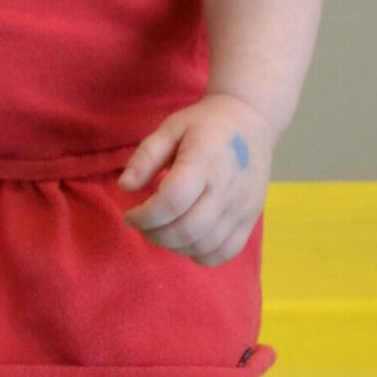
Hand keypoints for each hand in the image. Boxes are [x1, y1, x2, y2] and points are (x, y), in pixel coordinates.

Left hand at [118, 94, 273, 267]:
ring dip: (174, 246)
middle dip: (154, 234)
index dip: (144, 216)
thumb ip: (146, 156)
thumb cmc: (204, 125)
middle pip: (186, 230)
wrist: (251, 121)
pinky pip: (224, 252)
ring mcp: (241, 207)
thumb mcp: (170, 128)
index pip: (171, 202)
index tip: (130, 215)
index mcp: (203, 162)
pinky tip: (187, 240)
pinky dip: (200, 255)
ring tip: (162, 230)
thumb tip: (124, 186)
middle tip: (143, 225)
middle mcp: (226, 189)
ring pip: (203, 245)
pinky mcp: (250, 219)